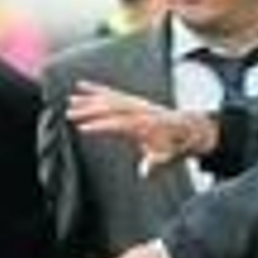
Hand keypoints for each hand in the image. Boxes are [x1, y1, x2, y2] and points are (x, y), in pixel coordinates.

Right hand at [67, 80, 217, 176]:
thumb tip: (145, 171)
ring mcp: (136, 103)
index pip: (118, 124)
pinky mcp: (133, 100)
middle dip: (89, 110)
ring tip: (70, 101)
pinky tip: (82, 86)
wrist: (188, 128)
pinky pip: (112, 92)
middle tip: (70, 114)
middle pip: (110, 108)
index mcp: (145, 123)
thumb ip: (155, 162)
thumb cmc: (175, 144)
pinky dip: (96, 88)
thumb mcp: (168, 157)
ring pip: (108, 98)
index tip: (83, 128)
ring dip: (88, 99)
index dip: (101, 126)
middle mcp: (139, 110)